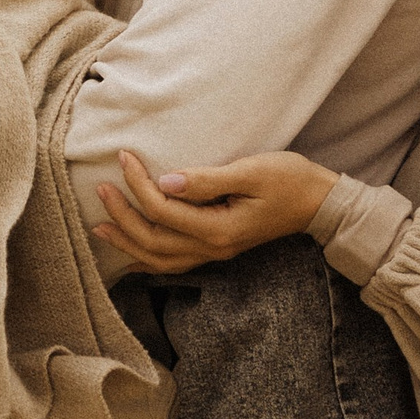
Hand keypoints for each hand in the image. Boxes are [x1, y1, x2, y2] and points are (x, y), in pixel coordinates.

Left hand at [93, 149, 340, 273]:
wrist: (319, 202)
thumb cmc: (289, 179)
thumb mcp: (250, 171)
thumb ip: (207, 180)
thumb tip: (165, 181)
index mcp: (219, 229)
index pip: (163, 209)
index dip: (138, 184)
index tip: (123, 157)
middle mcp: (213, 248)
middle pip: (153, 241)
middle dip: (122, 216)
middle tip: (100, 189)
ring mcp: (215, 252)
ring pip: (160, 258)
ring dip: (128, 241)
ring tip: (99, 225)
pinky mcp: (218, 248)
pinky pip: (174, 261)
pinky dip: (147, 258)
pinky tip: (131, 254)